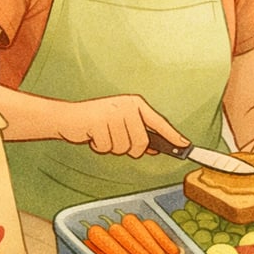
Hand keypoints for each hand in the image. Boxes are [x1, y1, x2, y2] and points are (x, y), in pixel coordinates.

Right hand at [59, 94, 187, 157]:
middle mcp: (126, 106)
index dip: (173, 136)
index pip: (159, 122)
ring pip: (124, 148)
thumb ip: (138, 133)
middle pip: (141, 143)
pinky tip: (93, 136)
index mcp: (135, 104)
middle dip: (129, 149)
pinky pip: (107, 148)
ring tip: (102, 135)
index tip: (185, 146)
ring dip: (112, 148)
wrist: (68, 117)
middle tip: (115, 139)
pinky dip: (99, 148)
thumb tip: (155, 148)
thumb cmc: (96, 121)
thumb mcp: (120, 123)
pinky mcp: (99, 122)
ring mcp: (113, 113)